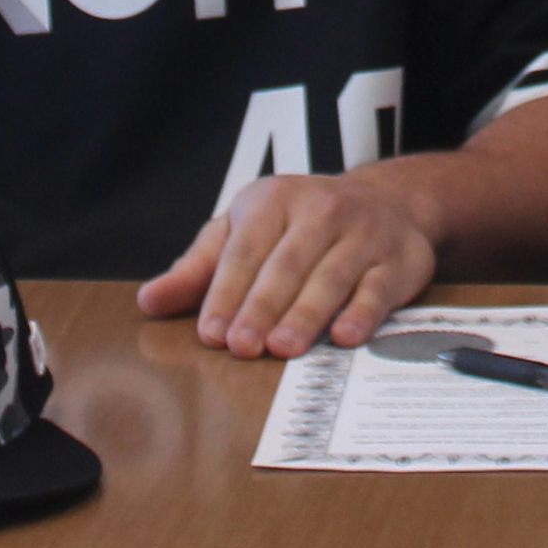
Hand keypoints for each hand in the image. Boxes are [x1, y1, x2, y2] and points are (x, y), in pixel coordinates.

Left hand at [140, 169, 444, 358]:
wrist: (389, 202)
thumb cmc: (298, 227)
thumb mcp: (244, 232)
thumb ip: (198, 270)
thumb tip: (148, 302)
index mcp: (276, 199)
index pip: (246, 250)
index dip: (226, 292)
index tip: (211, 333)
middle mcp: (324, 209)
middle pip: (288, 264)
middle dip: (263, 307)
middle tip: (243, 347)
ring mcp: (366, 233)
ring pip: (332, 276)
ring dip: (307, 313)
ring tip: (283, 348)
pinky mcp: (399, 259)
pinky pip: (380, 288)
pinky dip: (363, 312)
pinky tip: (344, 336)